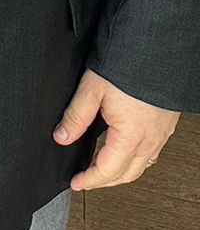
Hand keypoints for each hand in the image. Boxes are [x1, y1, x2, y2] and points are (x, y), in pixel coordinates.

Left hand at [54, 68, 178, 188]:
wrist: (155, 47)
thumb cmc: (127, 64)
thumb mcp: (92, 88)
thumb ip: (76, 116)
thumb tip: (62, 137)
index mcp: (130, 135)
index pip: (108, 171)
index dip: (90, 180)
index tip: (76, 182)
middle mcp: (150, 138)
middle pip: (127, 174)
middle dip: (105, 181)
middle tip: (87, 179)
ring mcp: (162, 132)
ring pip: (143, 165)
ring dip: (123, 171)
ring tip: (104, 168)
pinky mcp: (167, 123)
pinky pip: (153, 151)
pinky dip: (137, 158)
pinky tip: (126, 149)